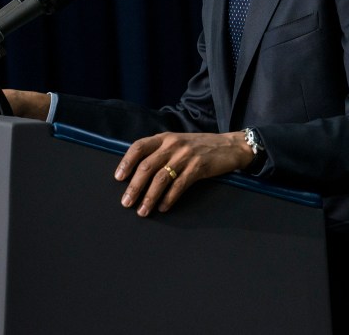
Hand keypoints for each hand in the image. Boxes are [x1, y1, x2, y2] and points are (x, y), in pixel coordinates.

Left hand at [114, 130, 253, 216]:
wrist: (230, 146)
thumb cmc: (201, 147)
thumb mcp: (178, 142)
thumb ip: (160, 151)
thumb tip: (137, 172)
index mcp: (165, 137)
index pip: (139, 146)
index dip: (126, 162)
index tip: (118, 178)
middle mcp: (173, 144)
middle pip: (147, 166)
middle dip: (134, 187)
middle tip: (126, 203)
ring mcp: (186, 155)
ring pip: (160, 179)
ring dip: (149, 197)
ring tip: (142, 211)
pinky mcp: (198, 167)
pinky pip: (178, 186)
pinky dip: (168, 199)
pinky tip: (163, 207)